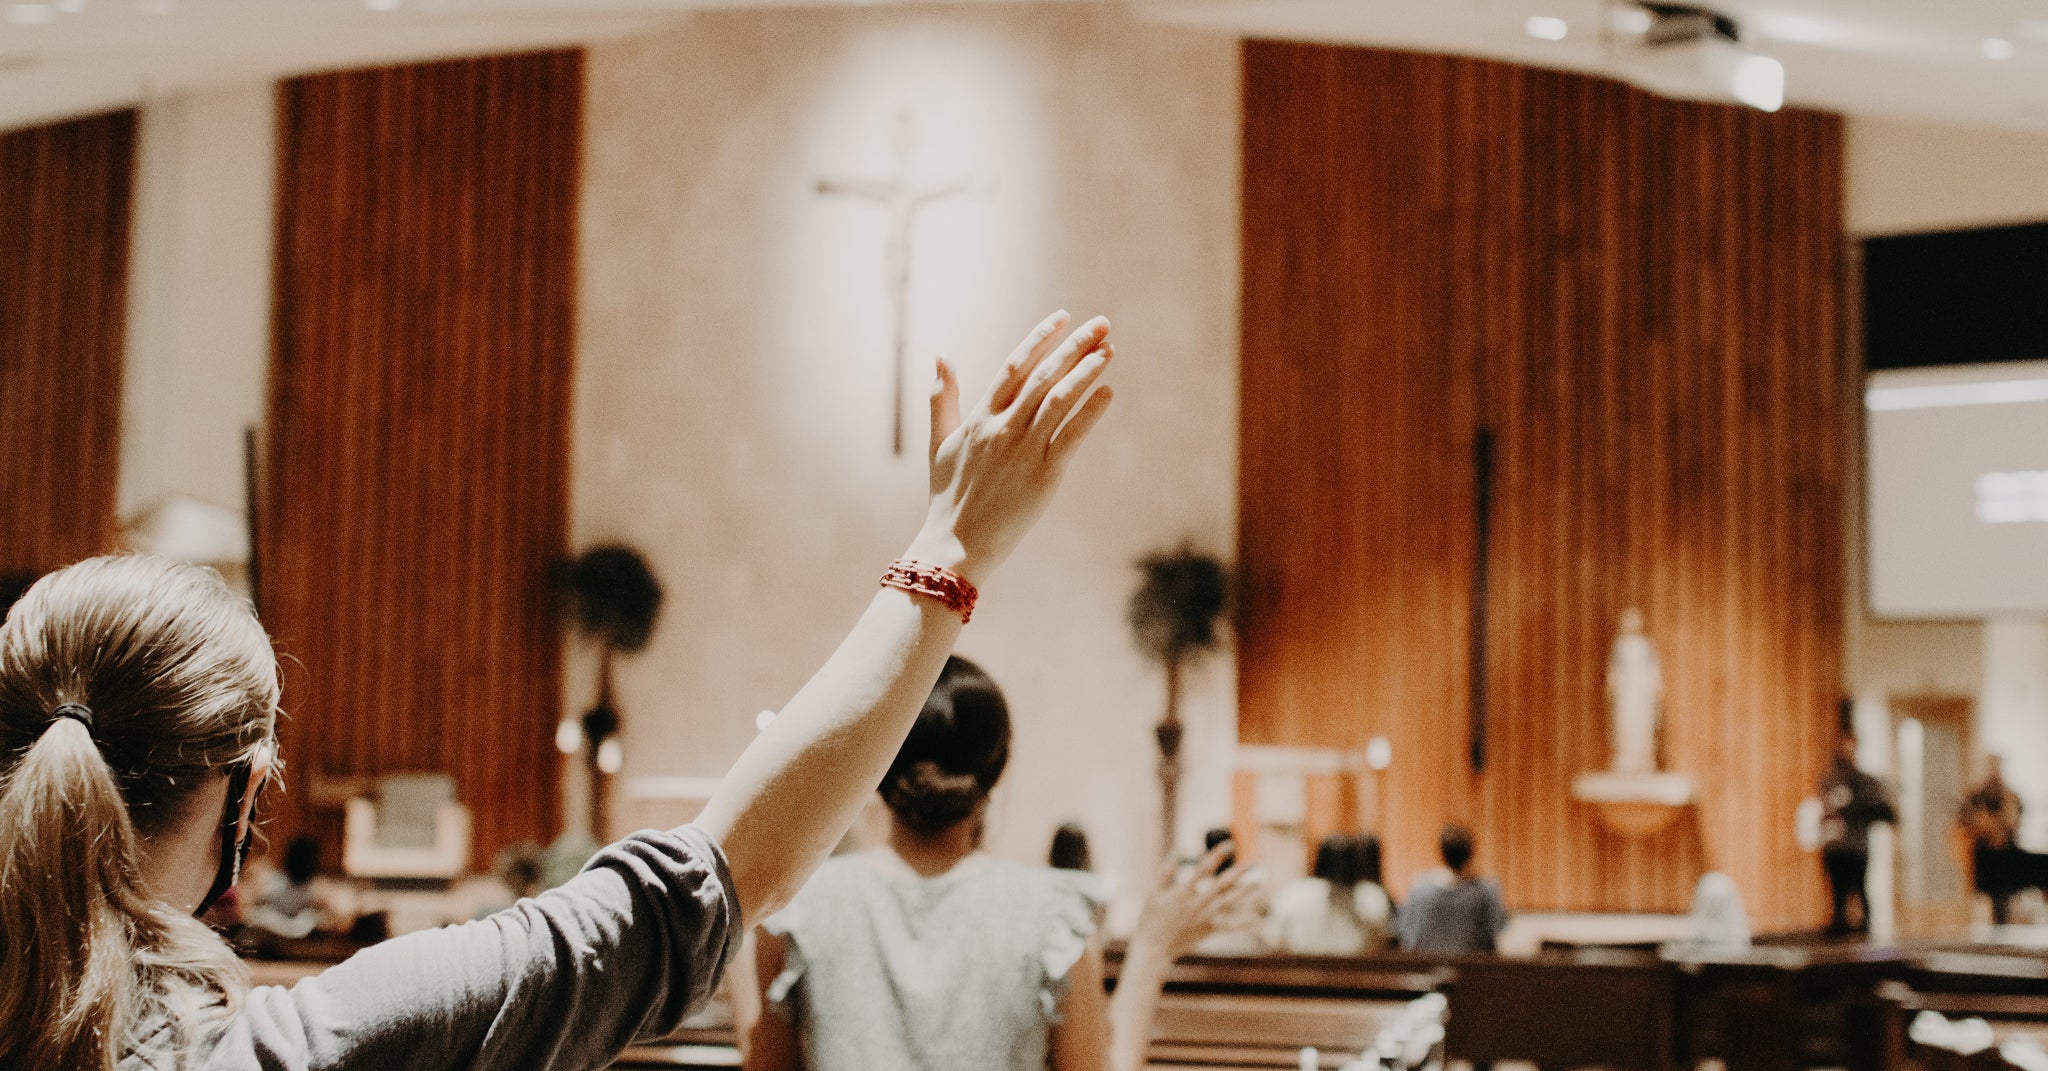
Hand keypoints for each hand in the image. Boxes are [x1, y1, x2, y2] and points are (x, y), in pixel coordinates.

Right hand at [905, 312, 1115, 584]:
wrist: (956, 544)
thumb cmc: (948, 497)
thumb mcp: (939, 443)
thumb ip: (942, 400)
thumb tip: (941, 357)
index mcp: (980, 417)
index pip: (1014, 365)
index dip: (1040, 338)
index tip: (1062, 317)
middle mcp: (1002, 427)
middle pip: (1043, 375)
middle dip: (1075, 345)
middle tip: (1101, 323)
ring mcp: (1023, 450)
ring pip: (1059, 399)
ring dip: (1087, 371)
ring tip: (1110, 350)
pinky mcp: (1043, 476)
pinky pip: (1071, 436)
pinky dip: (1090, 412)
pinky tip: (1108, 393)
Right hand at [1130, 841, 1260, 963]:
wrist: (1154, 949)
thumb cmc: (1150, 919)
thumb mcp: (1152, 893)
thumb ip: (1165, 872)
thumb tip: (1177, 851)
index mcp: (1183, 893)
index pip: (1204, 869)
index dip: (1217, 855)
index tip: (1229, 844)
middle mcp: (1197, 905)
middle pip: (1222, 885)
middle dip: (1238, 873)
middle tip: (1252, 863)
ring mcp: (1204, 919)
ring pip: (1229, 903)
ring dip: (1245, 893)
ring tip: (1259, 883)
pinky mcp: (1208, 930)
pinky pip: (1229, 926)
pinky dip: (1244, 922)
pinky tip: (1257, 918)